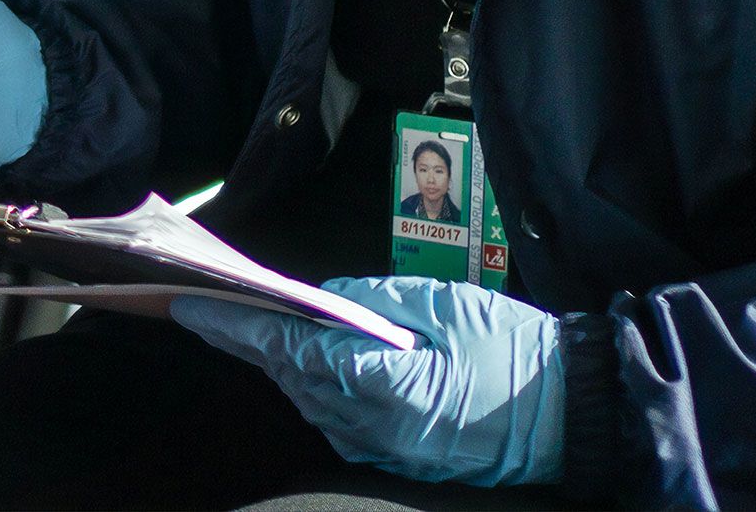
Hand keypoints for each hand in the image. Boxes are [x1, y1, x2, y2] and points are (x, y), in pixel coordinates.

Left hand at [172, 277, 565, 488]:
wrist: (570, 415)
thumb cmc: (511, 352)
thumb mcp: (441, 305)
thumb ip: (373, 300)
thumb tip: (323, 301)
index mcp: (373, 382)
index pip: (280, 348)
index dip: (229, 325)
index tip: (184, 305)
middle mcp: (365, 423)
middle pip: (286, 374)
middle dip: (244, 339)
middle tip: (203, 305)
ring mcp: (380, 446)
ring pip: (307, 398)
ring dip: (278, 362)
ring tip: (246, 323)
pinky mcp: (396, 456)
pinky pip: (337, 417)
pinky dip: (314, 385)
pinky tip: (306, 360)